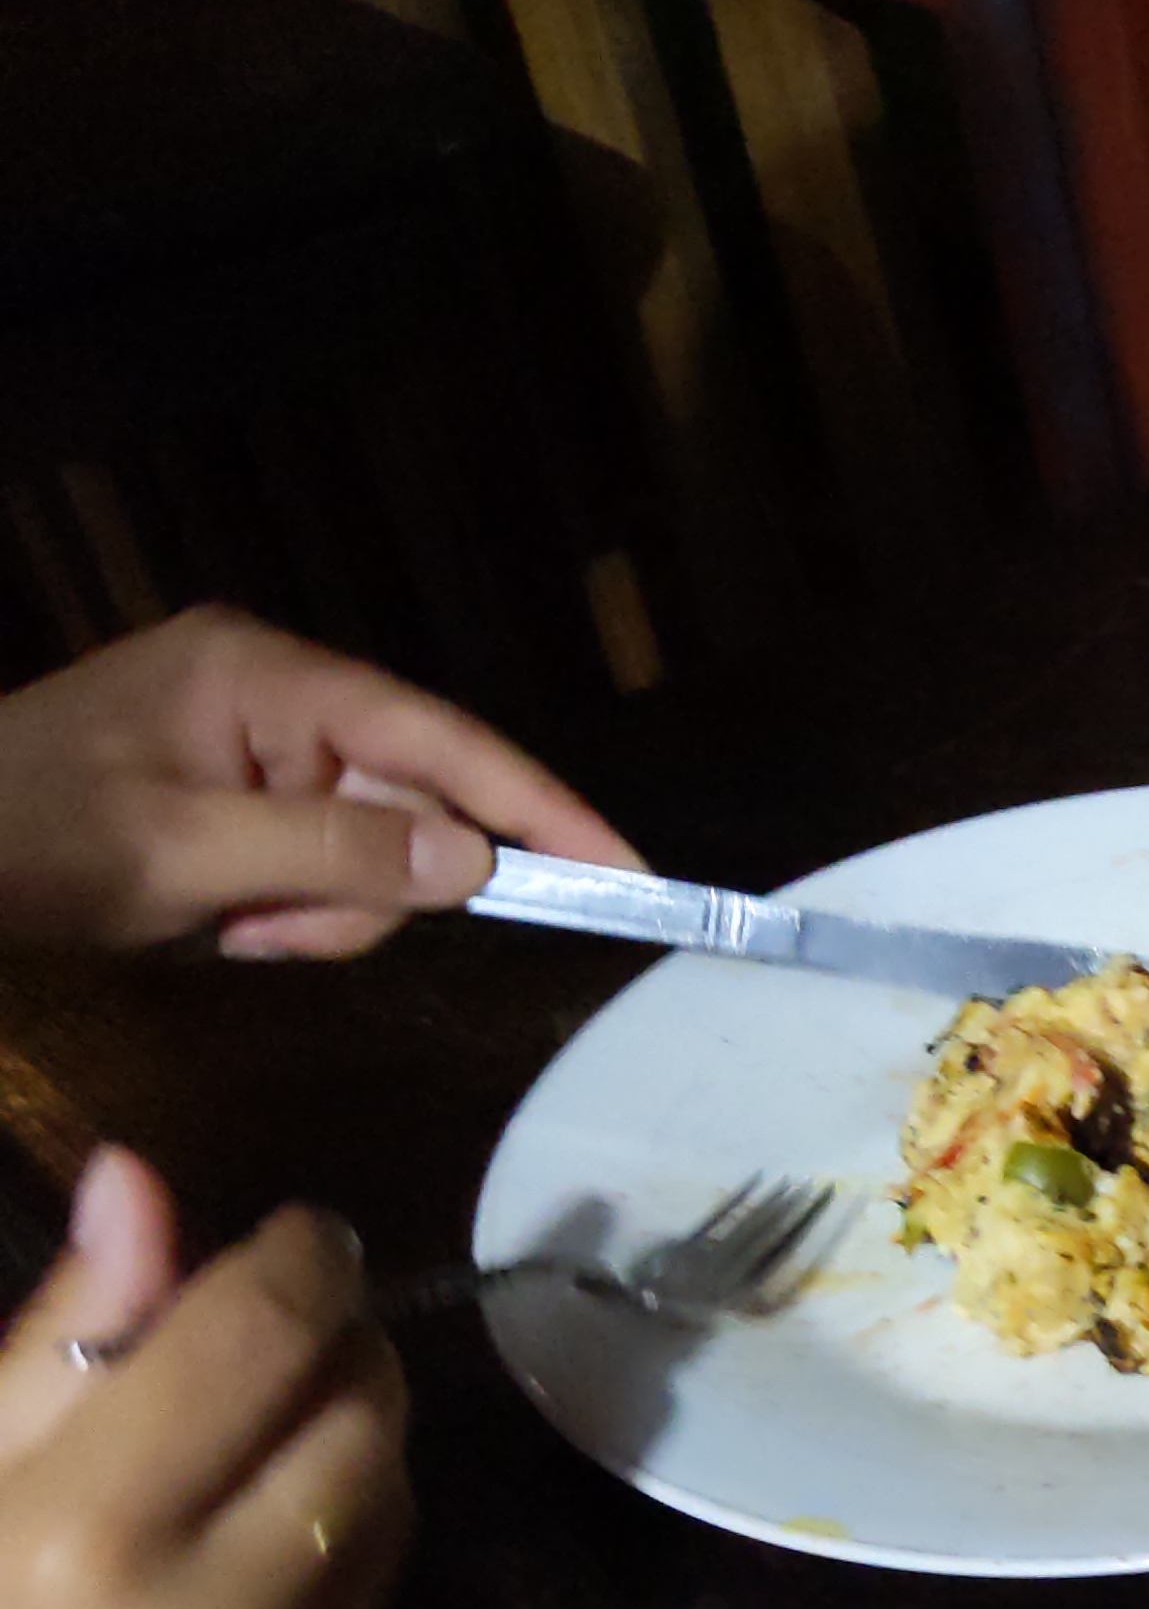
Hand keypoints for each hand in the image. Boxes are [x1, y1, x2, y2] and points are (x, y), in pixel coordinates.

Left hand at [0, 606, 639, 959]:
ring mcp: (257, 738)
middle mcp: (278, 691)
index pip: (443, 740)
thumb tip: (476, 859)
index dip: (543, 809)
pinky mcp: (239, 784)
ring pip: (371, 849)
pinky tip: (216, 921)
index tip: (628, 874)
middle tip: (265, 932)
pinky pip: (319, 861)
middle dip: (361, 890)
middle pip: (411, 805)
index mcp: (268, 676)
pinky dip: (284, 910)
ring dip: (314, 913)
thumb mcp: (182, 856)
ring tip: (225, 929)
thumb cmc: (31, 838)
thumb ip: (337, 853)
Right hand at [0, 1149, 410, 1608]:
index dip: (299, 1257)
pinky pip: (374, 1606)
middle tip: (275, 1335)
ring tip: (253, 1443)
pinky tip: (247, 1561)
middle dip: (338, 1348)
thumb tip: (142, 1186)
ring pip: (395, 1503)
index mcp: (81, 1541)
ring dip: (351, 1445)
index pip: (262, 1334)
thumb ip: (46, 1353)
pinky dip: (337, 1551)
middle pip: (364, 1411)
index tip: (298, 1235)